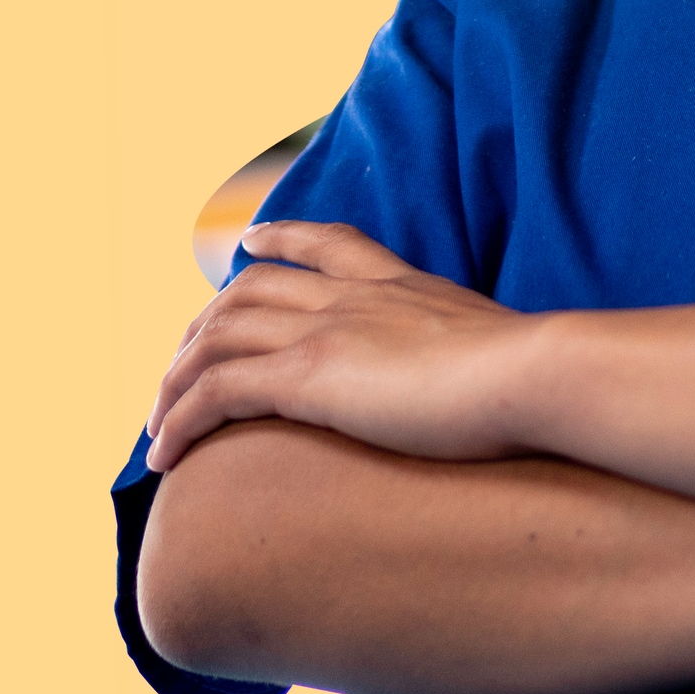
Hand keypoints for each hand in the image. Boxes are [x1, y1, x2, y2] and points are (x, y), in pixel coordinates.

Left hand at [146, 222, 541, 469]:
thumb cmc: (539, 380)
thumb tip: (517, 387)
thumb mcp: (507, 351)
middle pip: (249, 291)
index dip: (281, 239)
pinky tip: (163, 455)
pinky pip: (215, 393)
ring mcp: (324, 331)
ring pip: (217, 340)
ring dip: (175, 382)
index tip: (250, 241)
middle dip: (204, 325)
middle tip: (179, 366)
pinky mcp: (306, 377)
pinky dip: (179, 419)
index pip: (325, 243)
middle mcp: (350, 296)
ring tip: (156, 425)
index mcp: (398, 283)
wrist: (534, 376)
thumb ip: (488, 358)